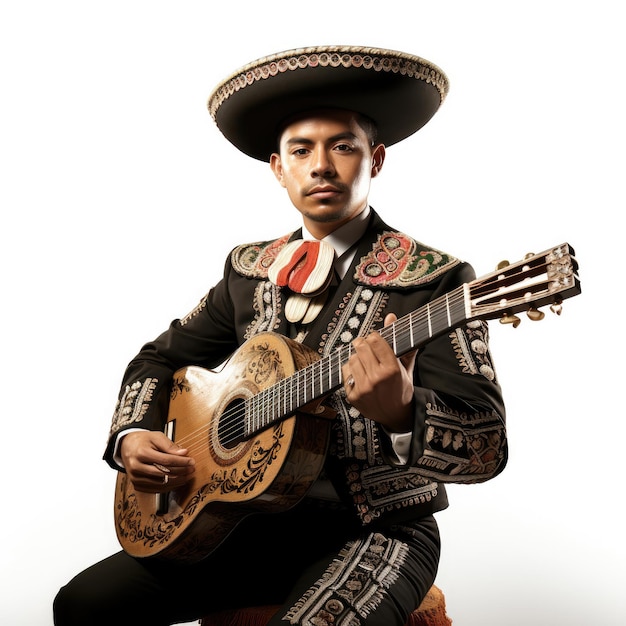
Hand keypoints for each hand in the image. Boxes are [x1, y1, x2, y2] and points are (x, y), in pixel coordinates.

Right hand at [120, 430, 194, 492]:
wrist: (126, 446)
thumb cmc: (143, 440)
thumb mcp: (156, 436)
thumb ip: (170, 446)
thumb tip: (183, 453)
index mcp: (141, 453)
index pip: (166, 460)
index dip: (181, 462)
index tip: (191, 461)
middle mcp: (136, 467)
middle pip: (164, 473)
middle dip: (181, 472)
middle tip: (192, 469)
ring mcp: (135, 478)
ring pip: (160, 484)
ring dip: (177, 481)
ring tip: (187, 476)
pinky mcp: (136, 485)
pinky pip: (155, 489)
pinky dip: (168, 486)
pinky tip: (177, 482)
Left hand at [342, 313, 416, 431]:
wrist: (395, 415)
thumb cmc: (401, 388)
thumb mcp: (406, 366)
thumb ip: (400, 341)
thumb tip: (391, 316)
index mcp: (392, 369)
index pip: (375, 340)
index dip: (374, 336)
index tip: (376, 340)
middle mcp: (376, 379)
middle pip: (360, 346)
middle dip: (363, 343)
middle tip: (367, 347)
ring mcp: (363, 388)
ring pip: (351, 358)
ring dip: (357, 357)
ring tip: (365, 362)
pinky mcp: (352, 395)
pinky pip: (345, 372)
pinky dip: (351, 369)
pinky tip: (360, 373)